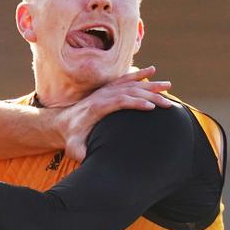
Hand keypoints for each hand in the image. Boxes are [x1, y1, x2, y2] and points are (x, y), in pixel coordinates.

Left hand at [57, 66, 171, 160]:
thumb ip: (81, 152)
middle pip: (128, 91)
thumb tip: (88, 159)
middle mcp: (101, 96)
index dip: (134, 103)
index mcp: (96, 108)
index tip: (151, 107)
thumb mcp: (74, 147)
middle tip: (168, 103)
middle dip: (149, 95)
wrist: (61, 123)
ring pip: (129, 84)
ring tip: (168, 85)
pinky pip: (124, 79)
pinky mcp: (107, 90)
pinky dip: (138, 74)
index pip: (118, 102)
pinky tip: (151, 70)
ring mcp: (104, 91)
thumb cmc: (71, 137)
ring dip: (149, 84)